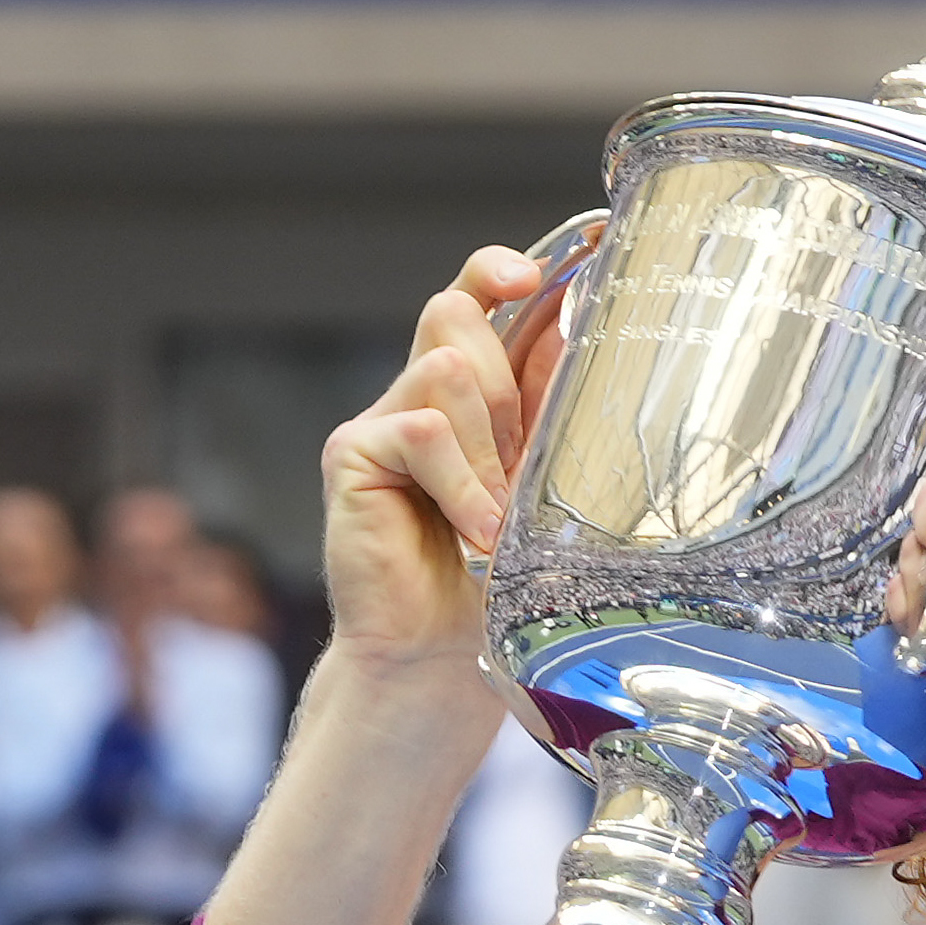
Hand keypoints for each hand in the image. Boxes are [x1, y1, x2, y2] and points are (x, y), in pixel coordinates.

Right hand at [317, 246, 569, 675]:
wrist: (437, 654)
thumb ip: (545, 407)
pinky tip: (473, 530)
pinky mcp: (352, 454)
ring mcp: (380, 421)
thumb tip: (573, 327)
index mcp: (464, 393)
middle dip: (504, 386)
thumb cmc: (491, 579)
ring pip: (446, 370)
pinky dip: (459, 481)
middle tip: (516, 470)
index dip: (496, 270)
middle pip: (457, 315)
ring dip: (487, 447)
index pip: (473, 296)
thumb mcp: (537, 480)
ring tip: (494, 517)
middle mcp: (416, 396)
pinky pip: (422, 430)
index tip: (533, 275)